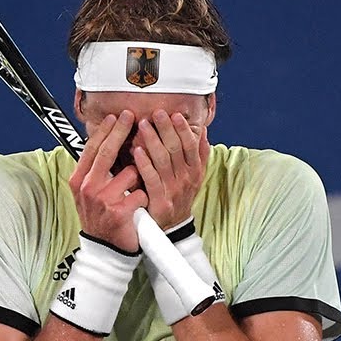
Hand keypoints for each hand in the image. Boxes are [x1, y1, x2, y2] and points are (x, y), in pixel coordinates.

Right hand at [69, 111, 146, 251]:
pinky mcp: (119, 212)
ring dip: (138, 180)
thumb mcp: (89, 192)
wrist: (105, 250)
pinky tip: (138, 208)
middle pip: (107, 151)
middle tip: (132, 115)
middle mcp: (88, 187)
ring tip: (133, 193)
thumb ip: (96, 169)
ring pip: (131, 173)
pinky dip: (144, 199)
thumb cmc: (101, 217)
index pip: (93, 148)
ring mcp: (102, 200)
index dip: (106, 130)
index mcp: (79, 180)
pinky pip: (141, 193)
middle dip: (121, 130)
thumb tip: (108, 140)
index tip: (117, 116)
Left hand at [132, 110, 210, 228]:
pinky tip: (137, 150)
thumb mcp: (195, 176)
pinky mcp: (160, 201)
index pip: (191, 145)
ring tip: (143, 124)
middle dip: (166, 129)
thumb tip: (203, 131)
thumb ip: (200, 154)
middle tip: (156, 112)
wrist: (173, 228)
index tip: (175, 114)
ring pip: (164, 160)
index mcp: (195, 171)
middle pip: (177, 149)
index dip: (184, 129)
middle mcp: (186, 179)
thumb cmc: (180, 196)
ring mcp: (173, 190)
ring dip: (153, 140)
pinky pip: (152, 179)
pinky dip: (144, 163)